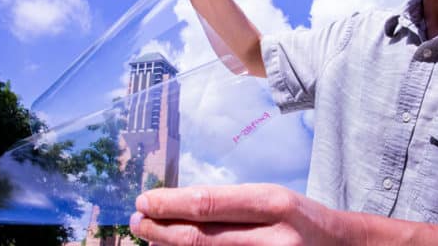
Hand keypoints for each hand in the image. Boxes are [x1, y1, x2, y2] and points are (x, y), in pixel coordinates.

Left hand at [128, 184, 358, 245]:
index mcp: (274, 204)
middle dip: (161, 229)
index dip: (169, 204)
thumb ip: (230, 205)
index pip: (209, 204)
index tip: (144, 201)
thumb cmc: (301, 219)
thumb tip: (177, 208)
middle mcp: (273, 238)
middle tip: (136, 221)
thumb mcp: (272, 200)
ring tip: (149, 237)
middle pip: (201, 238)